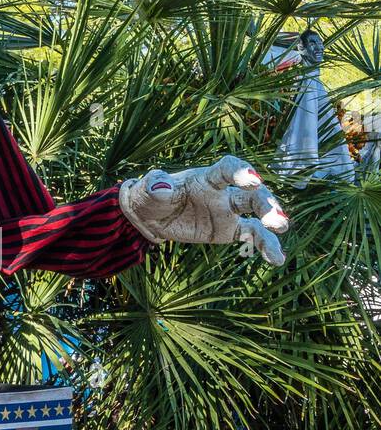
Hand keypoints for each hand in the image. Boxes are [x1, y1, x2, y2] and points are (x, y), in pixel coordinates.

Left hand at [118, 154, 289, 264]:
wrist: (153, 216)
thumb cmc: (152, 196)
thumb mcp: (148, 190)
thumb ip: (155, 185)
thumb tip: (161, 185)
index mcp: (206, 178)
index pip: (227, 169)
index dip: (241, 172)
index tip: (254, 179)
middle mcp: (223, 192)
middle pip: (250, 194)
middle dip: (266, 203)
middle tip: (279, 219)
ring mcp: (229, 211)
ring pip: (257, 214)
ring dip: (272, 222)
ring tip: (281, 232)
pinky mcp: (230, 230)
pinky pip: (252, 236)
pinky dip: (266, 246)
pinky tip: (277, 260)